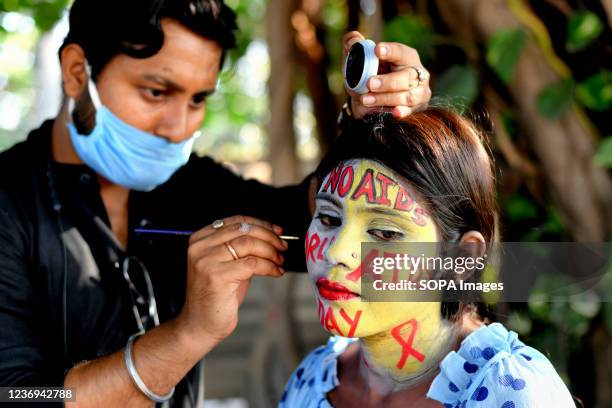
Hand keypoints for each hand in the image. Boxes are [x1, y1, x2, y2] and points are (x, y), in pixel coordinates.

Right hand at [177, 216, 287, 343]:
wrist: (200, 325)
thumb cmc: (217, 296)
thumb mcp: (227, 264)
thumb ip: (241, 248)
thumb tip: (271, 235)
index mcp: (200, 239)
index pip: (236, 221)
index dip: (261, 224)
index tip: (277, 231)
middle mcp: (200, 247)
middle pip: (243, 230)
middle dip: (269, 237)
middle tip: (283, 247)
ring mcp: (206, 260)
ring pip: (249, 244)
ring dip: (270, 251)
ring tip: (279, 261)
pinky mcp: (217, 275)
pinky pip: (252, 263)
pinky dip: (269, 266)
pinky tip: (276, 271)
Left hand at [342, 31, 431, 118]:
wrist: (371, 103)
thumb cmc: (369, 76)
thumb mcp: (359, 62)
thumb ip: (354, 46)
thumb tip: (353, 38)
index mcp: (406, 56)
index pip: (400, 52)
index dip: (390, 51)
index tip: (376, 50)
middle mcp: (417, 73)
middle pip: (406, 76)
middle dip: (387, 81)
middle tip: (369, 83)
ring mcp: (419, 92)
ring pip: (406, 96)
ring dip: (385, 98)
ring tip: (365, 99)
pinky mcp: (416, 109)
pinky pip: (409, 111)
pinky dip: (401, 112)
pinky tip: (393, 112)